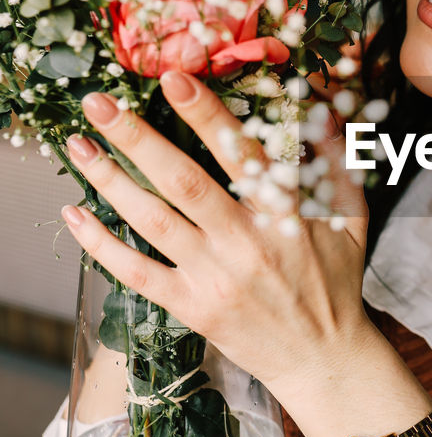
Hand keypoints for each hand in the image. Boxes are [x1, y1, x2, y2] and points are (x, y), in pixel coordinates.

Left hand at [61, 70, 375, 394]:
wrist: (323, 357)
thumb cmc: (335, 280)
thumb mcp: (350, 216)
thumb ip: (335, 161)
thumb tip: (320, 109)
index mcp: (286, 215)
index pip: (241, 154)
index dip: (206, 114)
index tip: (174, 79)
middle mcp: (247, 243)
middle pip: (184, 182)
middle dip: (137, 138)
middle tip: (99, 103)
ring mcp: (216, 277)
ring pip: (153, 222)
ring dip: (110, 181)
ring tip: (78, 146)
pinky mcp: (194, 307)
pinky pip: (139, 273)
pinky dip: (103, 245)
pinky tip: (74, 215)